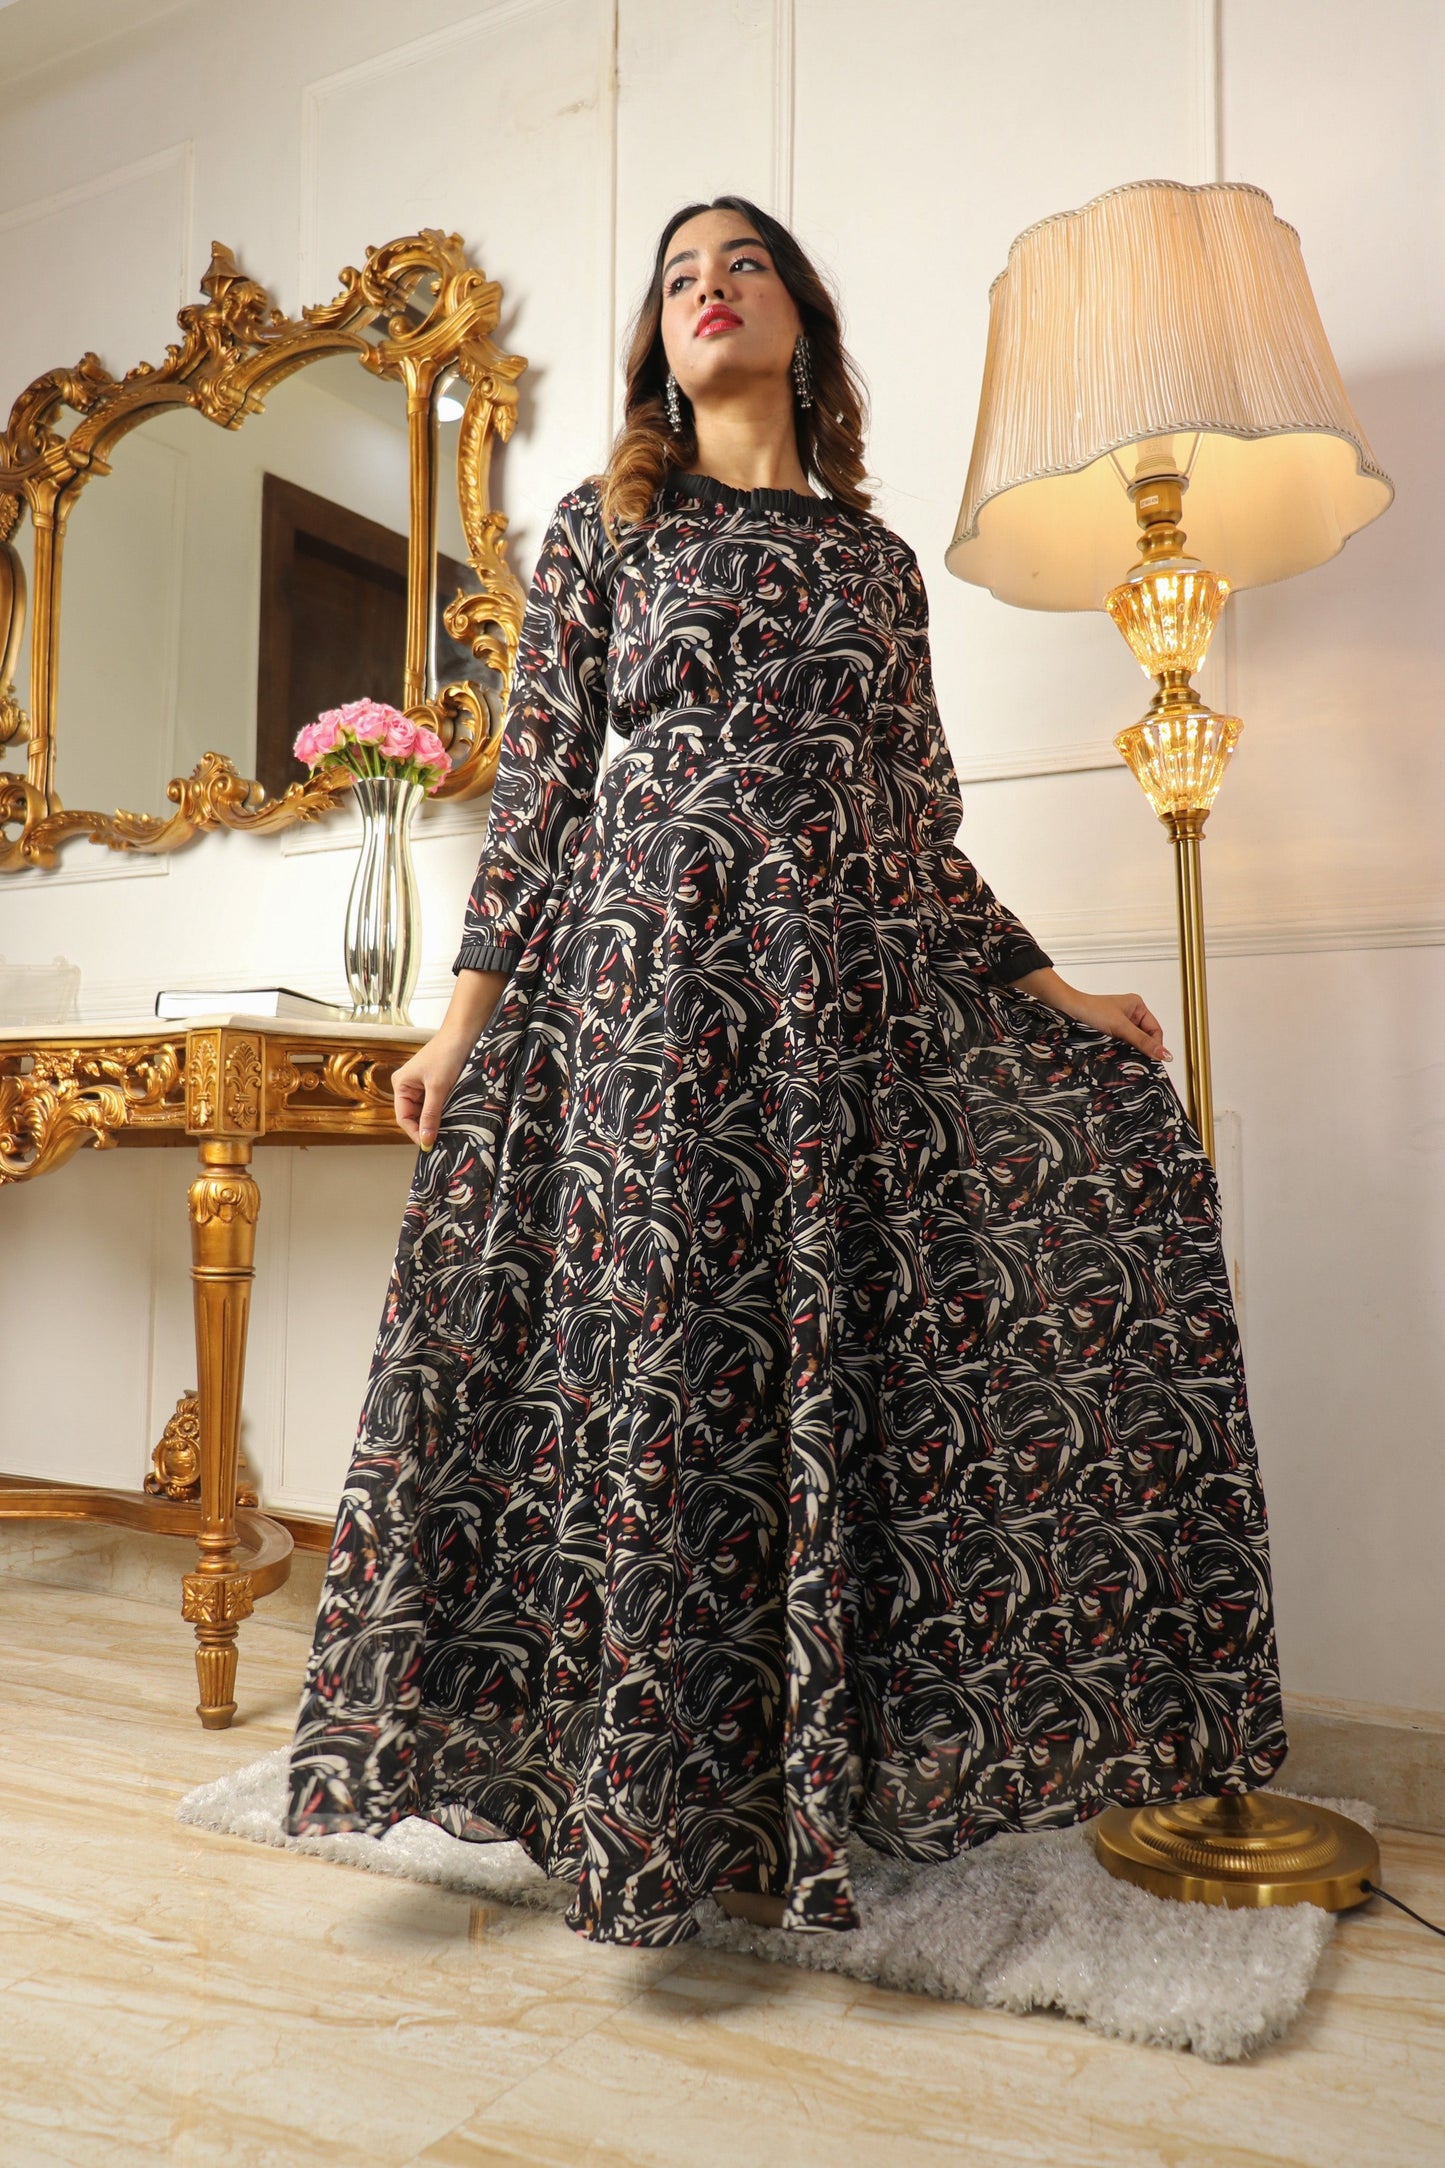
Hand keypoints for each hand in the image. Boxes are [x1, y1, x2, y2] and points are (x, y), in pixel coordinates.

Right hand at [391, 1030, 474, 1148]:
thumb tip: (425, 1140)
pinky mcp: (437, 1085)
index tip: (430, 1146)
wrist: (465, 1033)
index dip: (415, 1133)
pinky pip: (437, 1105)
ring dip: (436, 1121)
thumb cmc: (447, 1054)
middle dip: (426, 1128)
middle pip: (414, 1116)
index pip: (404, 1117)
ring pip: (426, 1112)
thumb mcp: (438, 1087)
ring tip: (449, 1132)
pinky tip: (453, 1119)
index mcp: (401, 1085)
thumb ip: (431, 1115)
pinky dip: (444, 1113)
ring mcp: (422, 1086)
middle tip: (442, 1142)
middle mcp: (408, 1086)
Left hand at [1008, 967, 1171, 1062]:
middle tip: (1139, 1065)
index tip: (1152, 1062)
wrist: (1065, 1009)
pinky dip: (1120, 1051)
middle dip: (1142, 1050)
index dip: (1155, 1046)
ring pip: (1132, 1042)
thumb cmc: (1091, 1011)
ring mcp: (1119, 1023)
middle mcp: (1131, 1013)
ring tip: (1125, 1061)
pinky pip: (1121, 1044)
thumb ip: (1143, 1042)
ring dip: (1130, 1052)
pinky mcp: (1108, 1032)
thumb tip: (1166, 1055)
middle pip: (1145, 1037)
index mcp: (1138, 1006)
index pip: (1155, 1031)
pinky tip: (1117, 1058)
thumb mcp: (1120, 1027)